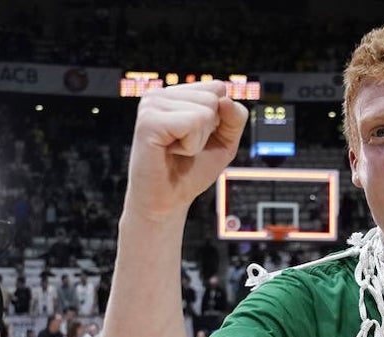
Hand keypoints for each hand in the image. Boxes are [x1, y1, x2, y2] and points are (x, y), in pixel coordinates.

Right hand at [123, 81, 248, 221]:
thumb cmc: (190, 173)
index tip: (195, 138)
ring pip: (205, 111)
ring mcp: (151, 105)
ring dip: (197, 140)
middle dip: (208, 131)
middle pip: (214, 98)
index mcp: (174, 94)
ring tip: (175, 150)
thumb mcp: (224, 142)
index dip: (218, 120)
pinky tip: (169, 151)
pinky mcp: (149, 121)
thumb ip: (235, 118)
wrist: (167, 202)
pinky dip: (189, 145)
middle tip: (183, 148)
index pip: (217, 88)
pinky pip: (193, 122)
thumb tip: (226, 99)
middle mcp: (160, 94)